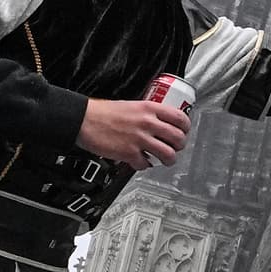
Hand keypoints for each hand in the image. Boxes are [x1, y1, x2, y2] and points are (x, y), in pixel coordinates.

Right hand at [77, 98, 191, 170]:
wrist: (84, 120)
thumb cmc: (103, 112)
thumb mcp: (131, 105)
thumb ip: (147, 113)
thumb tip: (160, 123)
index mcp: (149, 108)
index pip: (179, 117)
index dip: (186, 127)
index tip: (184, 131)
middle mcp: (147, 123)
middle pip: (178, 138)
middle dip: (179, 146)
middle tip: (175, 148)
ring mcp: (139, 139)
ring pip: (168, 154)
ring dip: (168, 160)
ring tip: (164, 160)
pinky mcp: (129, 153)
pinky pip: (145, 164)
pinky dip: (144, 165)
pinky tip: (141, 162)